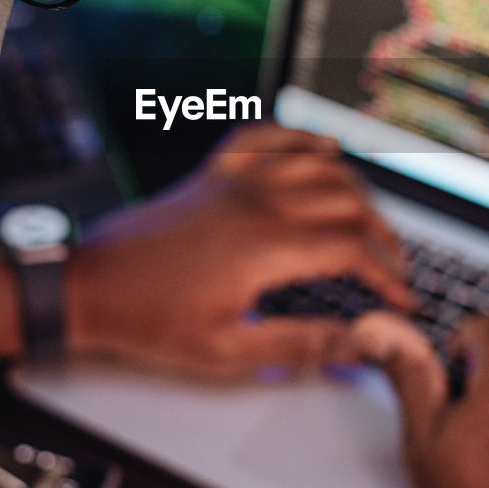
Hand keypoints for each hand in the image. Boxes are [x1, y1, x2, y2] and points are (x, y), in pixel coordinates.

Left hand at [65, 123, 412, 378]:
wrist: (88, 284)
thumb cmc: (148, 318)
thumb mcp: (226, 350)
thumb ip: (298, 344)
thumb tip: (355, 344)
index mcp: (265, 245)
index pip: (352, 249)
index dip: (387, 275)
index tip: (400, 299)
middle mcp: (257, 202)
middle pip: (347, 200)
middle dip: (383, 232)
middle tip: (394, 263)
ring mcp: (235, 180)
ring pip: (317, 163)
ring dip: (354, 187)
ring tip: (370, 217)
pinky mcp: (213, 173)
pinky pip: (266, 137)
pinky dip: (299, 136)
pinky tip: (319, 146)